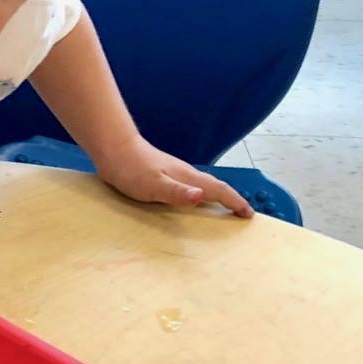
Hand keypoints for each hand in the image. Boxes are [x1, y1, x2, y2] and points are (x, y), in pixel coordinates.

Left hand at [94, 137, 253, 217]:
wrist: (113, 149)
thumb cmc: (131, 167)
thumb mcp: (153, 185)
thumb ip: (177, 192)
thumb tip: (201, 197)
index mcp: (188, 177)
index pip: (219, 189)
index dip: (235, 202)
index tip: (249, 214)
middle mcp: (185, 174)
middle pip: (215, 187)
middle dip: (232, 200)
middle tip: (243, 214)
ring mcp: (175, 174)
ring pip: (204, 186)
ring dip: (217, 198)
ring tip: (224, 211)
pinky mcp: (164, 176)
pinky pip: (190, 188)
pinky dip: (200, 196)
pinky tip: (193, 202)